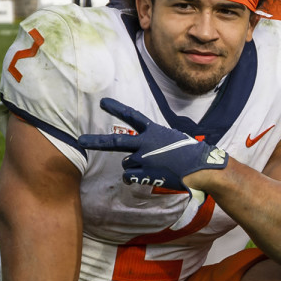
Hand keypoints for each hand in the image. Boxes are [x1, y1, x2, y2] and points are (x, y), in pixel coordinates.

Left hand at [78, 98, 228, 191]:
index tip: (102, 103)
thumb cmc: (190, 153)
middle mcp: (145, 144)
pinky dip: (136, 178)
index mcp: (154, 131)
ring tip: (154, 167)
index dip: (116, 108)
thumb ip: (153, 143)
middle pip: (115, 142)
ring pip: (127, 164)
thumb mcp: (172, 139)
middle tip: (80, 141)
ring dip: (135, 166)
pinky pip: (130, 177)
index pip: (132, 116)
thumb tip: (132, 157)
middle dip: (96, 141)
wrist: (200, 168)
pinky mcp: (145, 174)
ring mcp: (143, 159)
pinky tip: (150, 177)